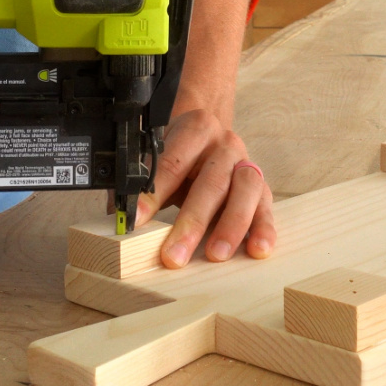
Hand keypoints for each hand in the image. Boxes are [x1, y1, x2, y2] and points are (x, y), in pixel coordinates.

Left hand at [136, 110, 275, 267]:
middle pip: (211, 183)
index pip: (173, 163)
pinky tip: (257, 249)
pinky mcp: (262, 187)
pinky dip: (264, 229)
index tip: (137, 221)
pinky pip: (266, 207)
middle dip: (192, 223)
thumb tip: (119, 218)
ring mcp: (247, 165)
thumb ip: (140, 184)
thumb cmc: (181, 153)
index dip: (154, 194)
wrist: (211, 136)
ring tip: (216, 255)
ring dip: (231, 226)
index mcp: (196, 129)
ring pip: (245, 192)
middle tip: (174, 255)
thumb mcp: (157, 158)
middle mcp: (226, 145)